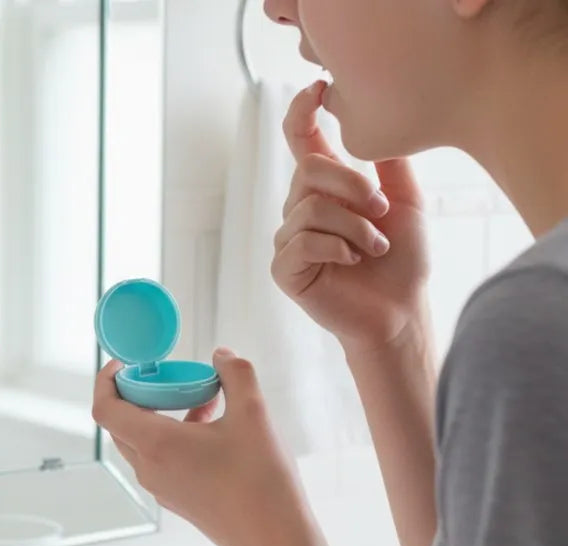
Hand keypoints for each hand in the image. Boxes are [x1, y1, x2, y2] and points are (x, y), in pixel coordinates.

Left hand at [92, 349, 311, 545]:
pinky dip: (172, 437)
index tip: (123, 364)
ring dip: (158, 415)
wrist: (274, 539)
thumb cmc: (260, 479)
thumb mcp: (254, 412)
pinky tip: (210, 428)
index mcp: (155, 444)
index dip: (106, 381)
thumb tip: (221, 355)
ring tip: (200, 399)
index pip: (105, 408)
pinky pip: (159, 460)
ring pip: (141, 442)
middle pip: (119, 424)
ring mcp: (161, 487)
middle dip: (135, 394)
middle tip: (163, 376)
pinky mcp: (176, 499)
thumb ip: (235, 373)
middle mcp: (149, 468)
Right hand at [271, 81, 430, 353]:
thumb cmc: (403, 261)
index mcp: (325, 189)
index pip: (301, 142)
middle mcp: (300, 209)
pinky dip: (338, 249)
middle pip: (309, 170)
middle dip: (354, 187)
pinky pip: (303, 242)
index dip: (301, 113)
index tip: (317, 88)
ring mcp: (289, 239)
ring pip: (311, 208)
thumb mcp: (406, 201)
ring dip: (355, 228)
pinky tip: (354, 262)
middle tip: (382, 211)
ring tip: (375, 248)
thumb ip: (389, 164)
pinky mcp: (285, 269)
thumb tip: (380, 118)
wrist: (402, 311)